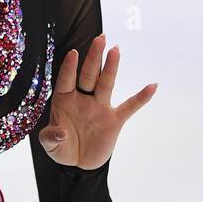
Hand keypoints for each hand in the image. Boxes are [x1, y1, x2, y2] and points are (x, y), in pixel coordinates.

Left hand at [36, 33, 156, 169]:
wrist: (80, 162)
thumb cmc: (62, 147)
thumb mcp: (50, 145)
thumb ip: (50, 138)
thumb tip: (60, 132)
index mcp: (65, 100)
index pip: (67, 80)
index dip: (69, 68)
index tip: (73, 53)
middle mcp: (83, 98)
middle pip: (89, 74)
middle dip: (94, 57)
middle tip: (100, 38)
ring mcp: (100, 107)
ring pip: (106, 84)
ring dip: (111, 67)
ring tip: (116, 50)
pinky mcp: (114, 120)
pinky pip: (130, 107)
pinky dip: (141, 98)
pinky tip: (152, 86)